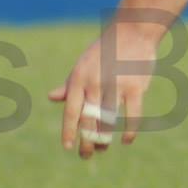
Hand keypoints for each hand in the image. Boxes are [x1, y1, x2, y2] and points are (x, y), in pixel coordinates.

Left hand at [47, 21, 158, 159]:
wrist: (132, 31)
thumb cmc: (105, 51)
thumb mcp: (83, 65)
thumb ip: (70, 84)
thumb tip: (51, 97)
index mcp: (79, 78)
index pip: (71, 111)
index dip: (69, 131)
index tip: (68, 147)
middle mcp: (95, 83)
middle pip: (89, 120)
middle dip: (86, 141)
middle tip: (85, 155)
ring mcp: (116, 85)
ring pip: (109, 121)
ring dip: (104, 139)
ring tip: (101, 149)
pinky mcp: (136, 87)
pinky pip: (132, 115)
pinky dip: (129, 131)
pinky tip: (125, 141)